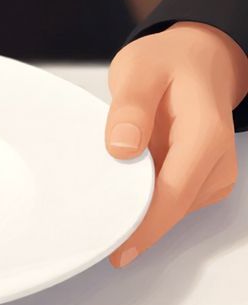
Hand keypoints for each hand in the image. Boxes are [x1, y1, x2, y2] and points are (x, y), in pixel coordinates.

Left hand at [105, 21, 247, 266]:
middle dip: (135, 225)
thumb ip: (130, 106)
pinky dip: (143, 202)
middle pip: (173, 208)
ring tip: (97, 205)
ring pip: (171, 209)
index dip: (146, 224)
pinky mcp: (199, 179)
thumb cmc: (168, 62)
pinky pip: (168, 200)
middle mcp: (216, 160)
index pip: (174, 192)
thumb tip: (121, 148)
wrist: (197, 58)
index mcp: (204, 134)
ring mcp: (210, 173)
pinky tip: (116, 193)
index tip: (117, 246)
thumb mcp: (139, 69)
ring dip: (137, 213)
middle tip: (89, 231)